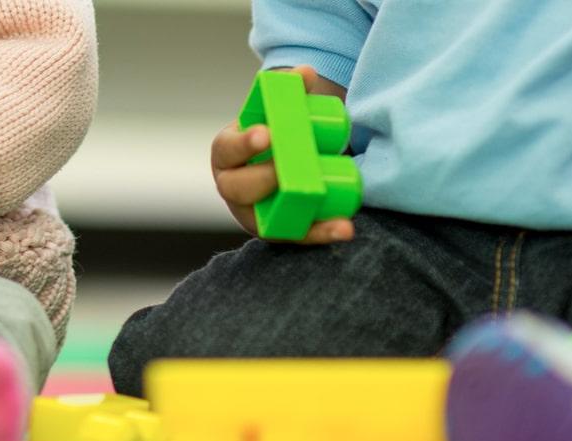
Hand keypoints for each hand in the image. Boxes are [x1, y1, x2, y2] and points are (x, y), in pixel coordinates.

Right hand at [212, 65, 352, 242]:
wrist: (271, 164)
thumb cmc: (271, 134)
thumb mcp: (273, 112)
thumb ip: (289, 92)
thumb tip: (305, 73)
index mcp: (226, 155)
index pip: (228, 149)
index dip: (245, 143)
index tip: (267, 134)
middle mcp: (234, 188)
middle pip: (239, 189)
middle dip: (265, 178)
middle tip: (289, 167)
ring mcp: (253, 213)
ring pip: (266, 220)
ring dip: (296, 212)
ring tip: (324, 200)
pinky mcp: (277, 230)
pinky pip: (295, 236)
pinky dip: (320, 233)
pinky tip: (345, 228)